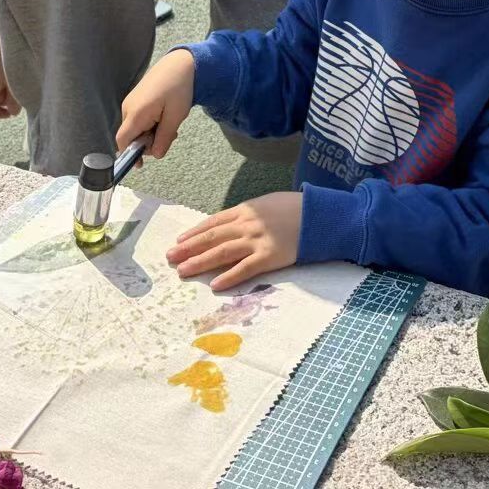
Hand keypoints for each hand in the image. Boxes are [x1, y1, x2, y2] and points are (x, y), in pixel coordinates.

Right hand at [0, 42, 20, 118]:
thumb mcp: (17, 82)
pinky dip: (11, 78)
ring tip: (24, 78)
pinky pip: (1, 76)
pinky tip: (22, 69)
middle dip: (7, 100)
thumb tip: (12, 112)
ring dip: (11, 88)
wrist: (8, 28)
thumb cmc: (12, 55)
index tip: (8, 111)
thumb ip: (15, 101)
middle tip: (22, 91)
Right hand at [117, 49, 194, 159]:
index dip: (129, 155)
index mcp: (136, 113)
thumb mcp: (175, 117)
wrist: (180, 63)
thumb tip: (155, 155)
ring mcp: (130, 102)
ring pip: (135, 128)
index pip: (123, 141)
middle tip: (169, 136)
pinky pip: (138, 119)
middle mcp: (128, 108)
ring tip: (170, 124)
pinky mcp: (135, 99)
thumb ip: (164, 138)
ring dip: (151, 132)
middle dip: (147, 142)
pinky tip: (164, 117)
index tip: (140, 164)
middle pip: (130, 136)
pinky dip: (150, 123)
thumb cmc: (179, 87)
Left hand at [167, 192, 302, 290]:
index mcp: (245, 209)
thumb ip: (247, 214)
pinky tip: (215, 284)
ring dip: (200, 262)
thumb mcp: (266, 204)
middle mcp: (246, 224)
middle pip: (211, 238)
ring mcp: (257, 241)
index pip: (213, 223)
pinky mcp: (269, 256)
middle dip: (188, 248)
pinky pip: (244, 269)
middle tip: (170, 257)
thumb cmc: (294, 208)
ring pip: (221, 253)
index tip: (178, 242)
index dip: (194, 233)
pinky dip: (229, 277)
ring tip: (183, 271)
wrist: (319, 215)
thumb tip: (229, 225)